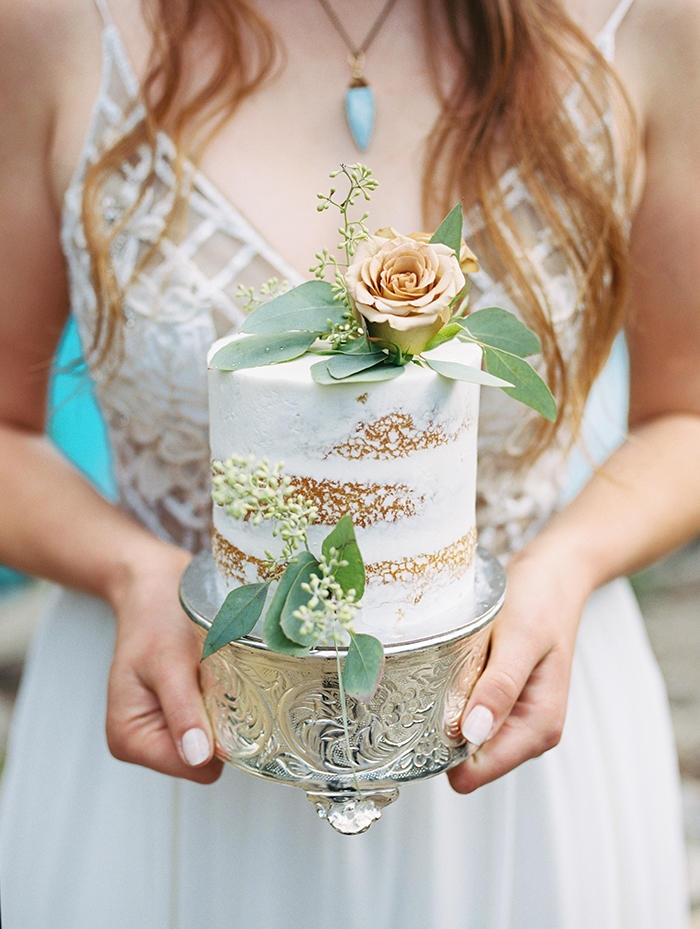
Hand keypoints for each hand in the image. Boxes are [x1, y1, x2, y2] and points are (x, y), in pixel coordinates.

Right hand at [105, 544, 223, 783]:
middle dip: (219, 721)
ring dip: (224, 706)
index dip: (215, 740)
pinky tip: (212, 670)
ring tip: (209, 669)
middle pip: (207, 759)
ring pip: (218, 740)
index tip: (221, 697)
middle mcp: (145, 741)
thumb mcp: (168, 662)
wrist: (158, 584)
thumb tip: (198, 757)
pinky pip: (220, 719)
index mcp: (129, 739)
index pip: (191, 769)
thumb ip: (183, 711)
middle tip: (212, 676)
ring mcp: (168, 728)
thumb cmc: (156, 616)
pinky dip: (224, 696)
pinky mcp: (186, 712)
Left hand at [447, 547, 584, 793]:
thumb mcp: (520, 637)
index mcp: (538, 726)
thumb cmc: (541, 600)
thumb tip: (474, 731)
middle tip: (429, 686)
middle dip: (441, 733)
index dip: (444, 753)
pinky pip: (465, 715)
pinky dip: (452, 697)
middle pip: (464, 761)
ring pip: (462, 738)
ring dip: (445, 713)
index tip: (420, 718)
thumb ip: (501, 686)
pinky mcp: (501, 701)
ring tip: (445, 671)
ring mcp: (514, 717)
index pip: (476, 772)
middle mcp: (528, 730)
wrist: (555, 575)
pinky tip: (452, 669)